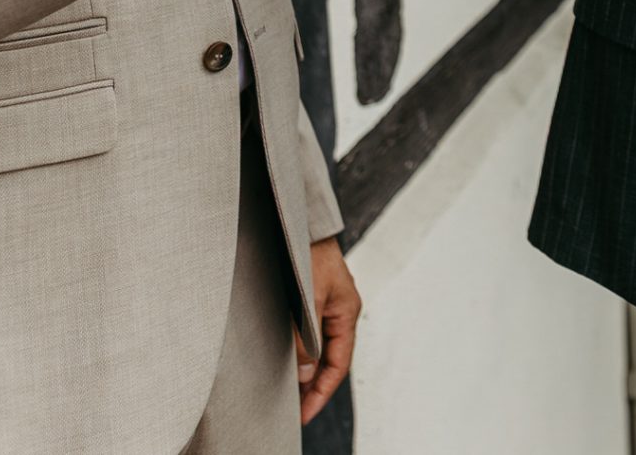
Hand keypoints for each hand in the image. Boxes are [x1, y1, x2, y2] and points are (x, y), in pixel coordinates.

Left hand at [297, 237, 359, 422]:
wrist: (299, 221)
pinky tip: (289, 360)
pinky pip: (311, 334)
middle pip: (331, 359)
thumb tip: (306, 373)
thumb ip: (307, 336)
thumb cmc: (308, 253)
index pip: (339, 364)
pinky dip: (302, 352)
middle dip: (315, 387)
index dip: (322, 392)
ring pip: (320, 347)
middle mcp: (340, 311)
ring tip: (289, 393)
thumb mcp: (309, 297)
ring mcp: (328, 305)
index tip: (304, 414)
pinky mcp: (313, 298)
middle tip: (296, 412)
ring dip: (307, 370)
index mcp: (347, 312)